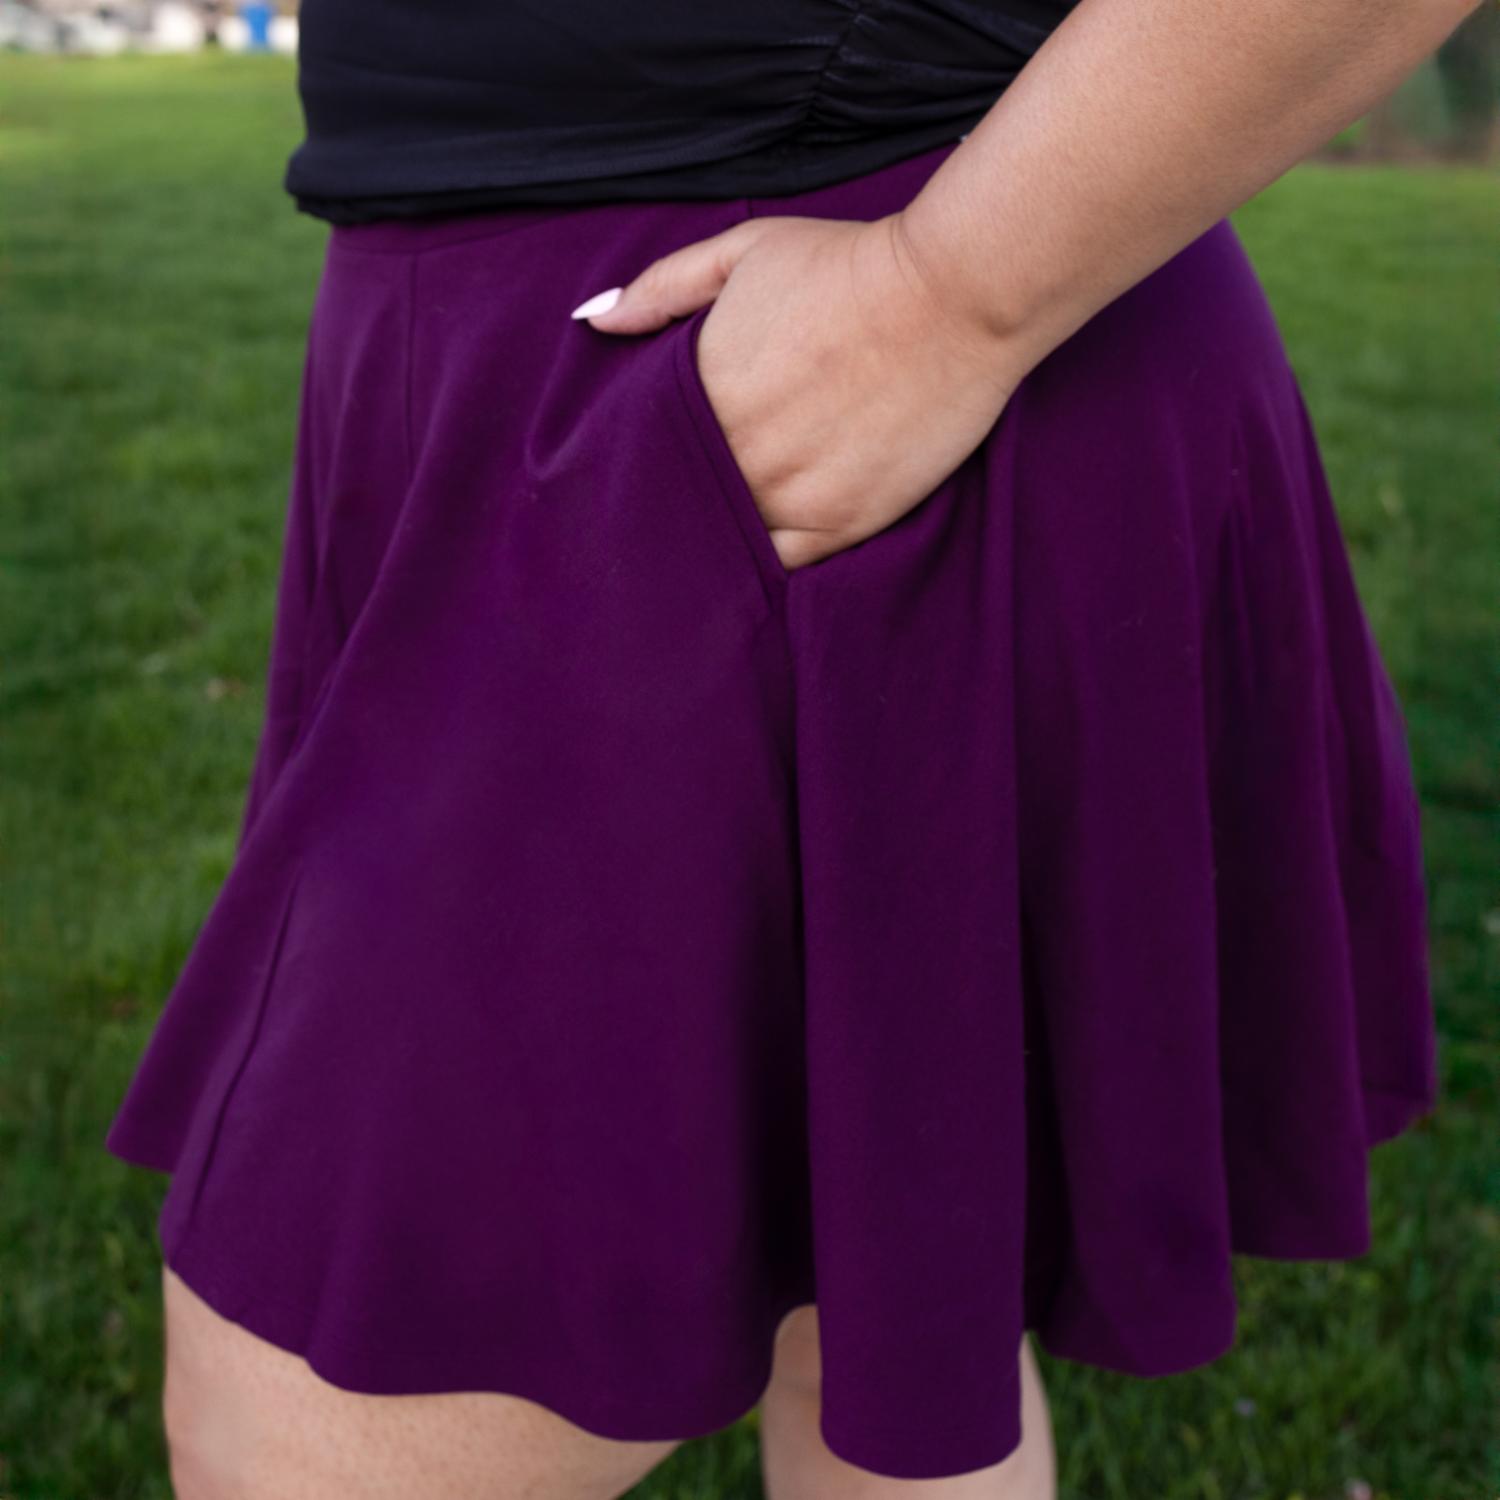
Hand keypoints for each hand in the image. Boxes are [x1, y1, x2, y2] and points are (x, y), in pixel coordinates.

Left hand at [571, 212, 1020, 570]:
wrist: (952, 294)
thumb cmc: (850, 265)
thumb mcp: (745, 254)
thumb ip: (662, 288)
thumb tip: (595, 321)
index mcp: (700, 392)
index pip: (643, 453)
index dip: (641, 464)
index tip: (643, 469)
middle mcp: (736, 453)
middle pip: (681, 506)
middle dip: (675, 509)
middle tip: (671, 517)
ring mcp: (788, 495)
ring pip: (728, 543)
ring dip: (719, 542)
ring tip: (714, 545)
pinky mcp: (840, 525)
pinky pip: (782, 569)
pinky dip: (767, 567)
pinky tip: (762, 558)